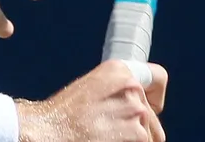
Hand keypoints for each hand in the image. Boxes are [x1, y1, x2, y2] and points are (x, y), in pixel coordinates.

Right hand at [17, 60, 168, 141]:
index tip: (150, 108)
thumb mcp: (88, 89)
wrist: (47, 131)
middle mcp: (130, 86)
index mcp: (117, 70)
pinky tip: (108, 141)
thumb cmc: (61, 115)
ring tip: (106, 136)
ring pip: (149, 133)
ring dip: (132, 138)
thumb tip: (139, 107)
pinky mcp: (137, 134)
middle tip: (113, 130)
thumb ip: (115, 91)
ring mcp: (135, 110)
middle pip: (151, 113)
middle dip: (140, 125)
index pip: (158, 78)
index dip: (154, 97)